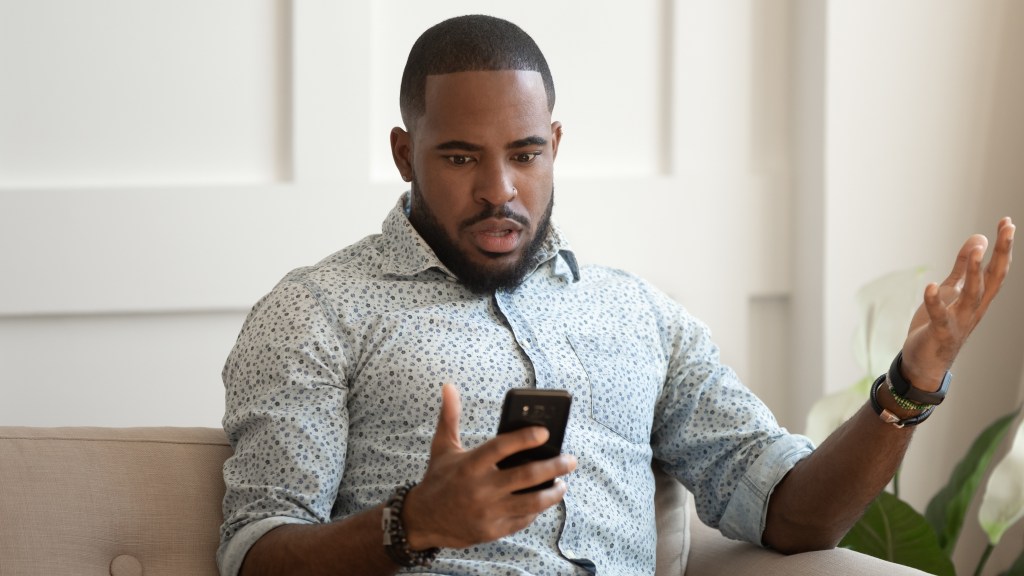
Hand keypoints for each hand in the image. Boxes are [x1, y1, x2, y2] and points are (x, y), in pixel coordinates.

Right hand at [401, 384, 576, 549]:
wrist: (422, 521)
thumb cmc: (438, 479)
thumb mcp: (442, 447)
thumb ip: (450, 417)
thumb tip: (449, 386)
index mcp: (469, 465)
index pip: (501, 447)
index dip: (524, 438)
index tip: (545, 432)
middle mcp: (479, 489)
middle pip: (525, 476)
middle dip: (554, 467)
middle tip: (571, 460)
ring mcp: (487, 512)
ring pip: (531, 502)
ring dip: (552, 493)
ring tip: (562, 483)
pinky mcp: (492, 530)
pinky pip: (523, 519)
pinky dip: (536, 510)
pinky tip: (544, 500)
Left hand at [901, 217, 1014, 389]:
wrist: (924, 362)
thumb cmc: (939, 325)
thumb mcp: (952, 290)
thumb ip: (963, 267)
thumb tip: (978, 239)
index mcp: (978, 298)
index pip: (996, 268)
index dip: (1003, 246)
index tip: (1007, 222)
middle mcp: (974, 309)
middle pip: (993, 278)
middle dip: (1001, 253)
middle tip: (1007, 228)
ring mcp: (959, 321)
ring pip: (973, 295)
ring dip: (975, 272)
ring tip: (976, 250)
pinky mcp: (940, 332)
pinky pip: (939, 316)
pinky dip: (935, 302)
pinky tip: (930, 286)